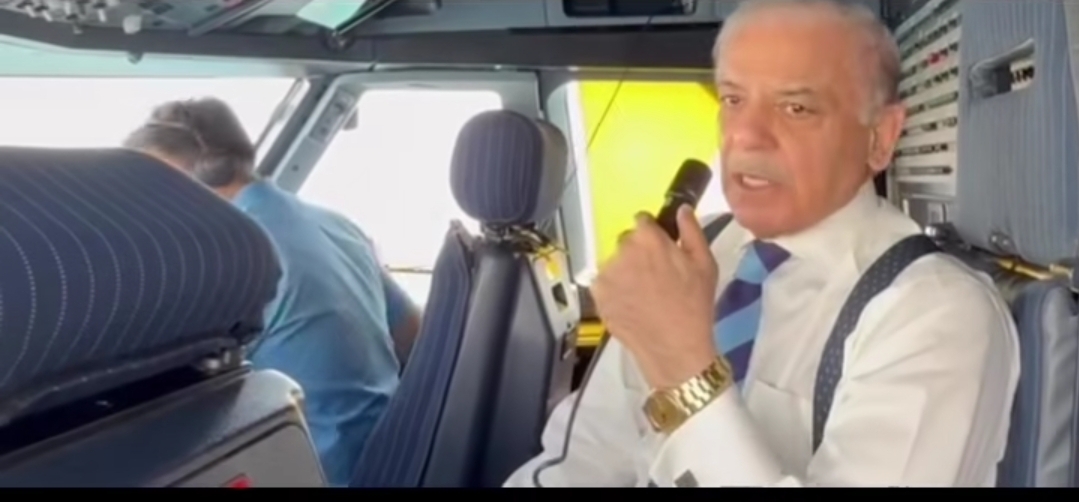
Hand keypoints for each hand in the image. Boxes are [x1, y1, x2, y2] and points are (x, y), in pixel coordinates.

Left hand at [591, 205, 718, 389]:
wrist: (674, 347)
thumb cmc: (695, 305)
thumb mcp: (705, 264)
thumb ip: (691, 231)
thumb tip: (681, 209)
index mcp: (648, 238)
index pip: (642, 221)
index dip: (651, 235)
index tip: (659, 251)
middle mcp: (622, 250)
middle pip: (626, 242)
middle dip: (637, 253)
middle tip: (653, 277)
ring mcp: (606, 273)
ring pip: (614, 263)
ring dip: (623, 272)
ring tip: (642, 294)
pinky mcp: (596, 294)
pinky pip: (603, 284)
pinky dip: (613, 291)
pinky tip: (629, 304)